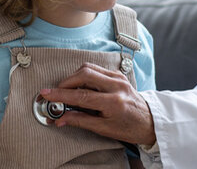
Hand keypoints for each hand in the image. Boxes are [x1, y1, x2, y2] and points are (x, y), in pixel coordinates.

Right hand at [39, 63, 155, 145]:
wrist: (149, 122)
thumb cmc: (129, 128)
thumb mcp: (103, 129)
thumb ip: (80, 120)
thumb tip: (60, 118)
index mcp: (113, 102)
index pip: (81, 95)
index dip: (61, 94)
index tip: (46, 94)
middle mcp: (117, 86)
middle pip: (84, 74)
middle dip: (66, 82)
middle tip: (56, 93)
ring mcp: (118, 78)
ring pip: (89, 68)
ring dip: (74, 78)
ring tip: (68, 91)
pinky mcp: (118, 75)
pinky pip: (97, 69)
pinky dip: (84, 76)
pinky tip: (81, 87)